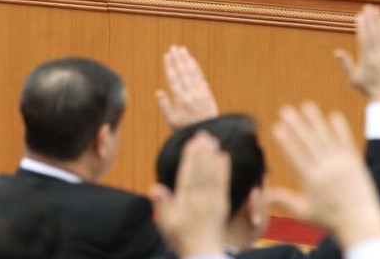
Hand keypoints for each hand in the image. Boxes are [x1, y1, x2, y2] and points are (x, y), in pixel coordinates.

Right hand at [150, 131, 229, 256]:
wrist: (202, 252)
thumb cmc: (181, 238)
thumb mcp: (166, 224)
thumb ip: (162, 205)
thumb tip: (154, 187)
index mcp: (185, 203)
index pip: (187, 176)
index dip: (190, 158)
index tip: (191, 143)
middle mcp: (200, 200)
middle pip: (201, 171)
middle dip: (202, 152)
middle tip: (203, 133)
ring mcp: (213, 201)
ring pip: (212, 174)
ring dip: (212, 156)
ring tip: (213, 140)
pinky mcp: (223, 203)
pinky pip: (224, 183)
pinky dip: (224, 169)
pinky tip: (224, 156)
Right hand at [156, 46, 219, 129]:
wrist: (207, 131)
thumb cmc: (185, 128)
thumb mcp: (171, 120)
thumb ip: (164, 105)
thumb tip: (158, 91)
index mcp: (180, 100)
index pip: (173, 79)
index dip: (170, 66)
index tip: (166, 55)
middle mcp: (191, 93)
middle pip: (183, 72)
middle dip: (178, 59)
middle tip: (173, 47)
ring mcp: (200, 92)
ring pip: (192, 73)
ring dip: (187, 60)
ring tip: (182, 49)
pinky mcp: (207, 92)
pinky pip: (200, 77)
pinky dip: (196, 68)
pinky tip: (192, 60)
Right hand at [271, 103, 379, 248]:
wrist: (359, 220)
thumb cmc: (329, 219)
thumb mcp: (304, 212)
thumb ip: (285, 200)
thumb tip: (264, 194)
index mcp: (312, 180)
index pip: (296, 156)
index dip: (286, 140)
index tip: (276, 126)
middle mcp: (326, 168)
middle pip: (309, 142)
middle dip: (296, 124)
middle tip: (285, 109)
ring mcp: (342, 163)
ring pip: (326, 137)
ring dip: (316, 120)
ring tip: (306, 105)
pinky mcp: (355, 161)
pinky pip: (347, 141)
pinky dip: (340, 128)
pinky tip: (333, 115)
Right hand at [335, 5, 379, 103]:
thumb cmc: (367, 88)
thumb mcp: (353, 79)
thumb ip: (346, 64)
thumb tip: (337, 52)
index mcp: (366, 60)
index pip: (363, 39)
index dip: (361, 27)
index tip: (359, 16)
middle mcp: (377, 56)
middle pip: (373, 34)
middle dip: (370, 19)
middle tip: (367, 7)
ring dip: (378, 21)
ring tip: (376, 10)